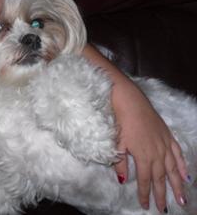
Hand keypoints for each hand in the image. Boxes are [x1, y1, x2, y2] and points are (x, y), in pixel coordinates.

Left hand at [112, 84, 187, 211]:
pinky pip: (178, 154)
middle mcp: (157, 153)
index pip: (145, 180)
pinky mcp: (168, 136)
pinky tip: (187, 175)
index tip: (146, 206)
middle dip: (163, 194)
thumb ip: (121, 163)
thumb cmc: (121, 122)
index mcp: (143, 156)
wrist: (131, 101)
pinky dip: (183, 165)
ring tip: (182, 198)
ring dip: (178, 185)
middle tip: (165, 209)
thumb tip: (122, 180)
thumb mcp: (118, 144)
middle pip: (161, 178)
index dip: (145, 194)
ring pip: (174, 169)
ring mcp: (165, 144)